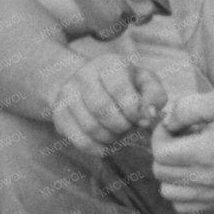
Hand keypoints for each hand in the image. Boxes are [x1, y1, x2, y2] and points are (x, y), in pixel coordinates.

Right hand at [46, 53, 169, 154]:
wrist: (90, 82)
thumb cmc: (127, 85)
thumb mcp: (146, 83)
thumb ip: (154, 96)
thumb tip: (149, 115)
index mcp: (108, 64)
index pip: (119, 91)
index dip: (133, 111)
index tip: (140, 119)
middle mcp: (84, 75)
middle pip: (102, 110)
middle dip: (122, 126)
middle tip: (129, 127)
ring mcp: (68, 94)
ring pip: (90, 127)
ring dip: (111, 138)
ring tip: (118, 133)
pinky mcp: (59, 114)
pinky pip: (78, 139)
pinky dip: (96, 148)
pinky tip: (106, 144)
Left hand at [150, 90, 213, 213]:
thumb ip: (187, 107)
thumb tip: (167, 122)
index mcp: (203, 153)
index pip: (160, 152)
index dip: (160, 135)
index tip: (175, 126)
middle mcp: (204, 178)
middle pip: (160, 171)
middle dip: (163, 152)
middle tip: (180, 139)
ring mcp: (210, 194)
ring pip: (167, 191)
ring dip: (169, 173)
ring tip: (185, 159)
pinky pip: (182, 206)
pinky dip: (180, 192)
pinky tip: (192, 176)